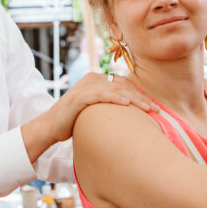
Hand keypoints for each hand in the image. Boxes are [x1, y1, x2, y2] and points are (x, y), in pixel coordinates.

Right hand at [22, 73, 159, 162]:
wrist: (50, 127)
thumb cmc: (73, 121)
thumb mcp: (94, 110)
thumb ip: (107, 106)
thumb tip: (129, 113)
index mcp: (95, 80)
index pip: (122, 84)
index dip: (139, 94)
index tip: (153, 107)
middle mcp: (90, 80)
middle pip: (122, 86)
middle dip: (141, 97)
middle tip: (156, 110)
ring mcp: (84, 88)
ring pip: (114, 89)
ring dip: (134, 99)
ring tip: (148, 108)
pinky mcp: (78, 98)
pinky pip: (100, 95)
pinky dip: (114, 98)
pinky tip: (127, 103)